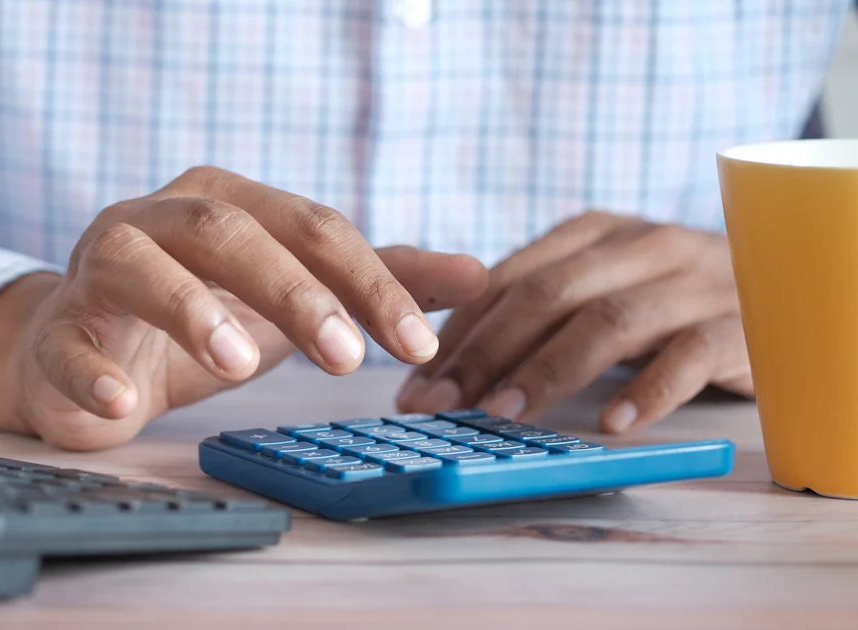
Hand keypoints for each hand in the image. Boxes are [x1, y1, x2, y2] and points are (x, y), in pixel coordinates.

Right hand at [0, 166, 487, 449]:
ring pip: (139, 265)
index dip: (368, 281)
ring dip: (190, 309)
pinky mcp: (57, 330)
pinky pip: (67, 345)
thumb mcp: (293, 296)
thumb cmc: (199, 315)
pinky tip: (124, 405)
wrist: (86, 350)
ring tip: (239, 362)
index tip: (418, 343)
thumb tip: (479, 274)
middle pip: (228, 230)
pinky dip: (93, 374)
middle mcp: (160, 219)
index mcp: (227, 202)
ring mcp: (99, 268)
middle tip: (346, 358)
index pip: (310, 226)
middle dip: (292, 290)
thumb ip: (376, 281)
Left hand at [396, 211, 752, 432]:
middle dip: (484, 351)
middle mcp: (641, 245)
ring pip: (609, 319)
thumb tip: (443, 359)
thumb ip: (536, 309)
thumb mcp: (600, 288)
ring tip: (504, 415)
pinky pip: (690, 355)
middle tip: (441, 404)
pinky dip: (648, 390)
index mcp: (594, 233)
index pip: (509, 277)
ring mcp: (693, 281)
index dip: (458, 331)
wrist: (786, 289)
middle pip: (549, 294)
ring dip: (549, 370)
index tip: (416, 382)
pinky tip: (612, 425)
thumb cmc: (667, 301)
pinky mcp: (740, 324)